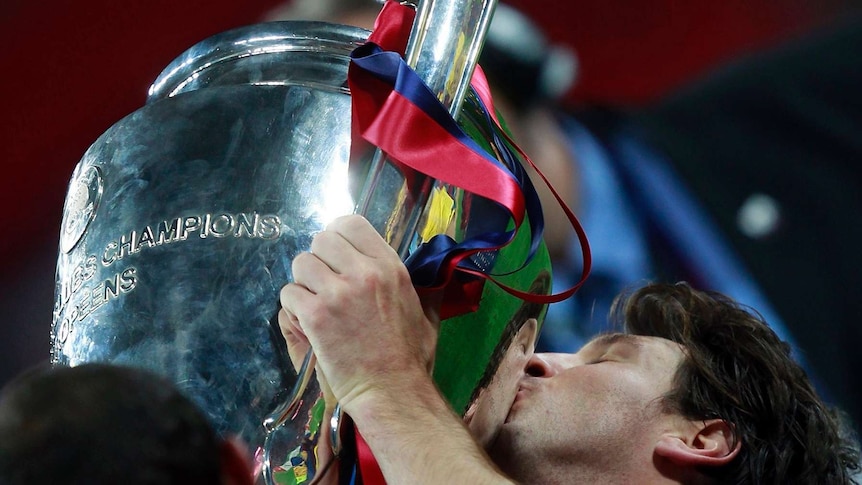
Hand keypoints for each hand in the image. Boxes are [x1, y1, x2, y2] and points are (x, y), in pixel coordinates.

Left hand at [278, 215, 439, 414]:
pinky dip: (293, 308)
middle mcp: (364, 272)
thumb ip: (426, 287)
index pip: (351, 223)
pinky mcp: (316, 316)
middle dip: (318, 260)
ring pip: (301, 264)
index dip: (337, 236)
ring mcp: (338, 293)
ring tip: (314, 304)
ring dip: (303, 283)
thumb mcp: (428, 314)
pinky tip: (307, 323)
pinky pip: (289, 294)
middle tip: (323, 284)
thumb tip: (438, 270)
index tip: (336, 255)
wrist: (393, 392)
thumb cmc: (413, 359)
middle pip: (321, 239)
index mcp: (391, 267)